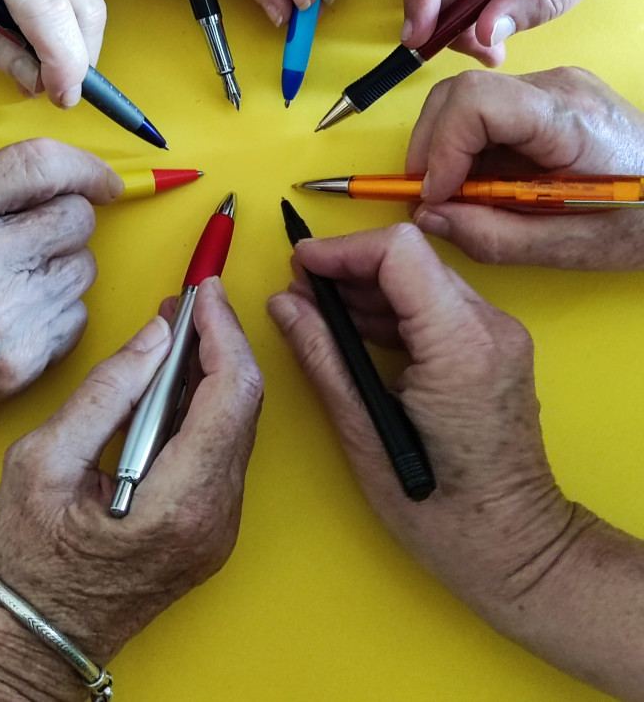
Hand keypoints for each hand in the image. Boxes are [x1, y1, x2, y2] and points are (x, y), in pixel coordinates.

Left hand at [0, 0, 104, 105]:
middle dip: (80, 58)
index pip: (48, 9)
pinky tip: (44, 23)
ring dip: (78, 38)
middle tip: (59, 89)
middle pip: (84, 6)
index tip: (64, 96)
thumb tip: (35, 81)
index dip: (64, 61)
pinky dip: (74, 15)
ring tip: (44, 56)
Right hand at [0, 138, 119, 527]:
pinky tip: (17, 324)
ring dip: (62, 273)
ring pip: (83, 267)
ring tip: (16, 288)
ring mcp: (1, 311)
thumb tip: (48, 185)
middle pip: (75, 216)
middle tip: (38, 243)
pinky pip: (77, 316)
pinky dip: (58, 318)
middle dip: (67, 225)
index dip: (84, 167)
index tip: (101, 181)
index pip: (38, 163)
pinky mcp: (21, 358)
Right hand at [0, 278, 261, 701]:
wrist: (30, 643)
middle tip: (187, 300)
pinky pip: (219, 449)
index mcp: (181, 502)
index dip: (222, 331)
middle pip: (243, 405)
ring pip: (235, 424)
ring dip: (211, 371)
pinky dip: (202, 406)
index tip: (204, 290)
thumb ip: (106, 391)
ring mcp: (217, 527)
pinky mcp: (207, 527)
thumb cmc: (25, 565)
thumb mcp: (43, 463)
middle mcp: (215, 517)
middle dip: (219, 342)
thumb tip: (155, 336)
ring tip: (176, 331)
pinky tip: (172, 380)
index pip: (232, 393)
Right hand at [268, 223, 592, 652]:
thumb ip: (323, 356)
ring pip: (424, 277)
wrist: (513, 547)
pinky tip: (355, 330)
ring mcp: (499, 335)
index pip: (399, 252)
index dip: (342, 250)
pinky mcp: (495, 348)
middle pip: (412, 259)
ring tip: (317, 309)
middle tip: (299, 289)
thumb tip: (284, 304)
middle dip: (350, 266)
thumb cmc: (438, 509)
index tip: (300, 265)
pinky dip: (394, 308)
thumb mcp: (364, 431)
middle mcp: (490, 326)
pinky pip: (438, 305)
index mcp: (460, 344)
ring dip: (369, 286)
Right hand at [404, 67, 643, 268]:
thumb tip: (428, 218)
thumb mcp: (572, 247)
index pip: (476, 102)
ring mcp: (552, 85)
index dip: (441, 147)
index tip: (434, 195)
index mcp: (569, 120)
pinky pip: (486, 110)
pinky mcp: (545, 97)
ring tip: (457, 195)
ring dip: (445, 148)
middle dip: (431, 147)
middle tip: (431, 199)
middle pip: (459, 93)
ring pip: (465, 99)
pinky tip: (482, 182)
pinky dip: (467, 147)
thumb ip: (494, 237)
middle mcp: (557, 86)